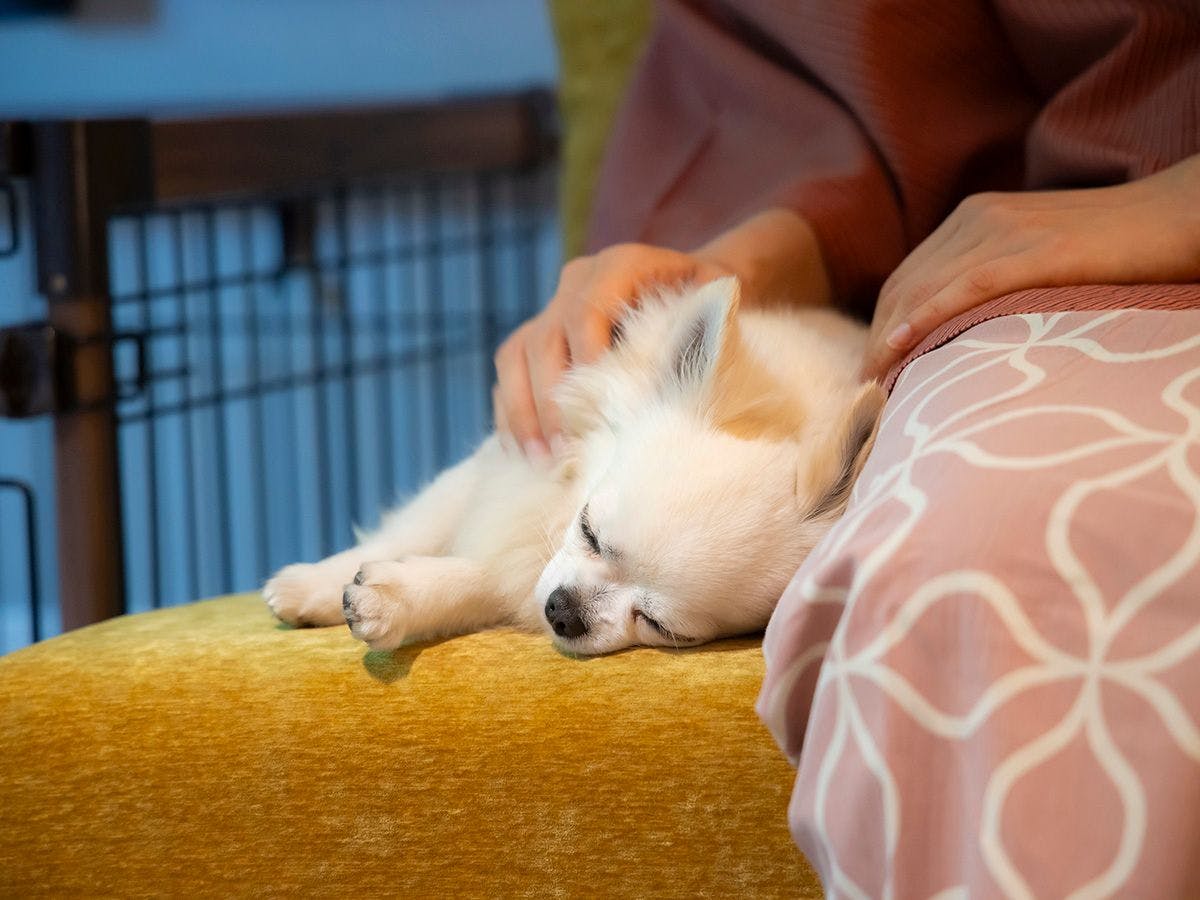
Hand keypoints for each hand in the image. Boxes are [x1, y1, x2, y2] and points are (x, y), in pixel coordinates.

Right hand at [492, 243, 730, 463]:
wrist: (690, 288)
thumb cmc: (708, 306)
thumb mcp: (715, 309)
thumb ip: (698, 334)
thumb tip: (667, 385)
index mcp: (621, 265)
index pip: (588, 310)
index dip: (585, 359)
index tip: (594, 410)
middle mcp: (577, 281)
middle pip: (544, 340)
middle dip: (549, 402)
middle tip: (564, 450)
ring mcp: (552, 308)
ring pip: (516, 356)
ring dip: (523, 413)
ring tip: (540, 461)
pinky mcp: (537, 336)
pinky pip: (510, 373)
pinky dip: (512, 413)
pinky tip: (524, 452)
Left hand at [861, 153, 1199, 380]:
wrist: (1178, 217)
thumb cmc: (1112, 254)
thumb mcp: (1034, 264)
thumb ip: (991, 286)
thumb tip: (953, 340)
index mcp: (972, 220)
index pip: (904, 282)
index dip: (879, 331)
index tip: (870, 376)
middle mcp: (977, 219)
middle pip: (902, 290)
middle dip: (876, 343)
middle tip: (865, 393)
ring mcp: (1006, 230)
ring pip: (925, 290)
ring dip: (892, 341)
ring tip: (876, 387)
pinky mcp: (1038, 249)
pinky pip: (968, 286)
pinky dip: (929, 316)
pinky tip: (903, 346)